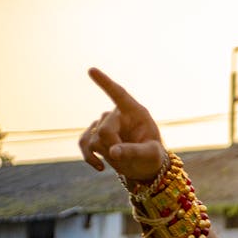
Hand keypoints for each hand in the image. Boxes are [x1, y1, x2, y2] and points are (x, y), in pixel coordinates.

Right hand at [79, 67, 166, 181]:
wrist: (146, 166)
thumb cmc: (153, 156)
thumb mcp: (151, 155)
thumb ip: (134, 151)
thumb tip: (112, 152)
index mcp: (136, 112)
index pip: (119, 94)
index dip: (105, 83)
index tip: (91, 70)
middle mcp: (118, 114)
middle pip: (105, 129)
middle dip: (113, 147)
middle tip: (125, 159)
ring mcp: (105, 124)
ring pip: (93, 139)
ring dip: (104, 154)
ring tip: (121, 162)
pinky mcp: (95, 135)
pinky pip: (84, 143)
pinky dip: (89, 156)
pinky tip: (100, 167)